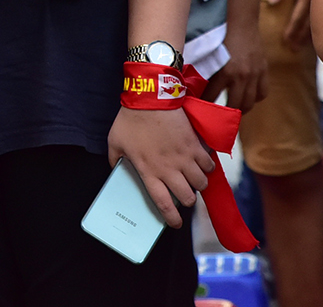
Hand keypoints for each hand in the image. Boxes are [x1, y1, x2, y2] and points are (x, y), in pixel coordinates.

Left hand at [107, 107, 212, 227]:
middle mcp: (169, 170)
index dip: (171, 218)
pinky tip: (202, 164)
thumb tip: (115, 168)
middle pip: (188, 197)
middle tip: (186, 195)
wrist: (150, 98)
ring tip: (194, 179)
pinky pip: (209, 164)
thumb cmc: (130, 120)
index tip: (175, 223)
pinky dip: (207, 167)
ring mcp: (184, 158)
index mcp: (149, 171)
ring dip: (199, 185)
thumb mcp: (114, 142)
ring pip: (201, 184)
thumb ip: (114, 159)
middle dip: (189, 200)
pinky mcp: (194, 146)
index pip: (163, 203)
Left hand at [205, 0, 268, 111]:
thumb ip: (208, 72)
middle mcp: (241, 76)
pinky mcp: (264, 71)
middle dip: (226, 113)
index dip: (206, 105)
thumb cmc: (222, 38)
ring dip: (242, 109)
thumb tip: (197, 87)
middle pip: (235, 105)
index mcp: (225, 72)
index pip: (213, 96)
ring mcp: (255, 75)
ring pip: (250, 102)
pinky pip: (262, 93)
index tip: (202, 110)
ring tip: (235, 111)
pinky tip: (249, 97)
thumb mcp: (212, 55)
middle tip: (221, 117)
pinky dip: (255, 98)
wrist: (242, 24)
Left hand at [265, 0, 317, 46]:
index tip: (286, 42)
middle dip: (300, 38)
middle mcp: (319, 2)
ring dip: (312, 36)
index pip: (297, 18)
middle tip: (293, 50)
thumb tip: (271, 2)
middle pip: (309, 25)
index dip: (291, 31)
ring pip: (320, 23)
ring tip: (305, 46)